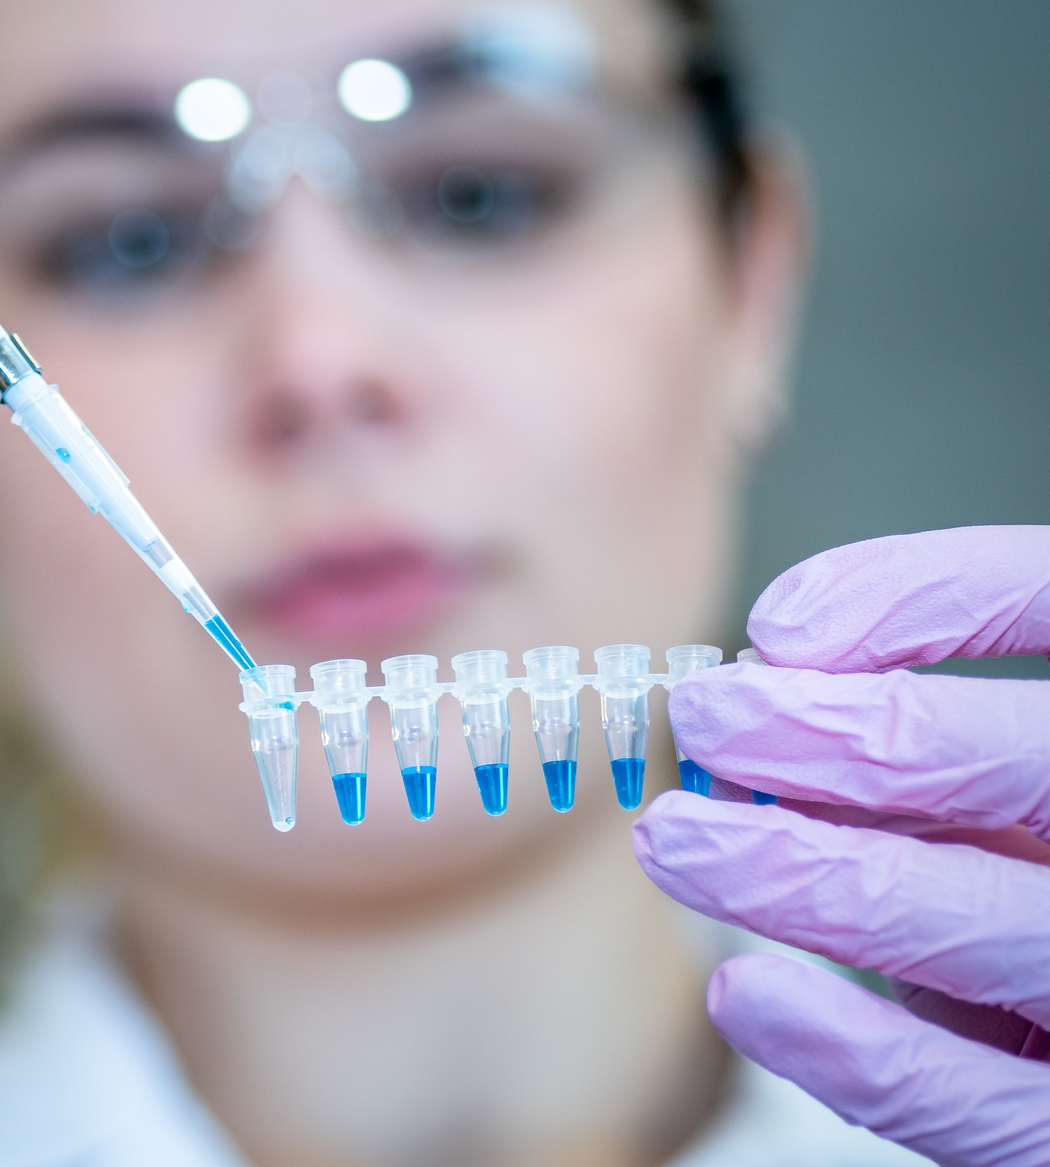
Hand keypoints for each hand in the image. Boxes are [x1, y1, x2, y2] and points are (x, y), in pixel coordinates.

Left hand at [633, 526, 1049, 1165]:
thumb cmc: (1027, 896)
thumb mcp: (1010, 796)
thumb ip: (935, 741)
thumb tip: (787, 666)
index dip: (921, 595)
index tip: (780, 624)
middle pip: (1010, 760)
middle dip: (824, 732)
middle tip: (702, 720)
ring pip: (969, 920)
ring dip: (791, 871)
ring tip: (674, 839)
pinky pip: (963, 1094)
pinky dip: (842, 1042)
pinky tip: (746, 993)